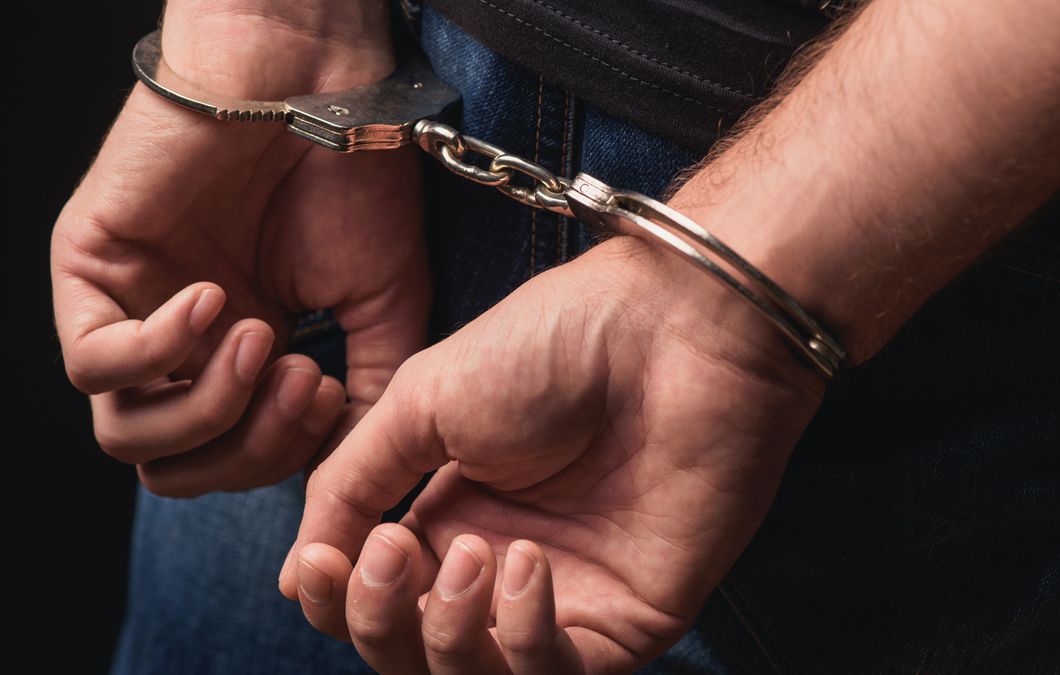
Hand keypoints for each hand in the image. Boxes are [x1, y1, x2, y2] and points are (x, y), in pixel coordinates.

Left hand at [51, 1, 427, 495]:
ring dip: (209, 407)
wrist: (320, 88)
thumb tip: (350, 470)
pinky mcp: (88, 268)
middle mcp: (179, 347)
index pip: (230, 464)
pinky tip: (216, 297)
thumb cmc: (354, 186)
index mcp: (241, 362)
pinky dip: (160, 350)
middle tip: (304, 383)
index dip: (281, 457)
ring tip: (262, 336)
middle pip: (172, 469)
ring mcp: (130, 310)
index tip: (333, 396)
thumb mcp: (382, 310)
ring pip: (125, 435)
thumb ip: (369, 397)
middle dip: (247, 449)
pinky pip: (92, 363)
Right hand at [280, 234, 826, 672]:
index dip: (335, 596)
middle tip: (387, 553)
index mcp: (447, 514)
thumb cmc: (553, 344)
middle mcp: (499, 567)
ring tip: (468, 552)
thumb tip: (296, 575)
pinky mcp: (626, 621)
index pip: (371, 597)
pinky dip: (522, 637)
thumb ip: (349, 486)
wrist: (672, 333)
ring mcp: (565, 599)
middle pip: (408, 650)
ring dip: (444, 633)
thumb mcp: (422, 400)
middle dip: (377, 619)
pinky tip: (525, 564)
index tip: (325, 560)